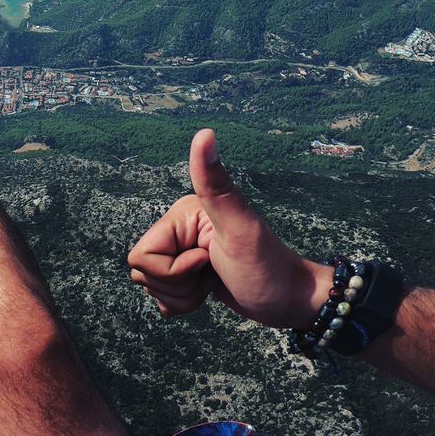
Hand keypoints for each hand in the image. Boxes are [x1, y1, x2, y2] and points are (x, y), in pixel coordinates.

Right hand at [127, 129, 332, 328]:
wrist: (292, 301)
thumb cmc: (269, 267)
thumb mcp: (241, 227)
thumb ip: (217, 184)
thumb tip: (205, 133)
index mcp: (182, 213)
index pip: (142, 256)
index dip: (173, 270)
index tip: (207, 260)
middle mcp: (178, 227)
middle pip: (143, 271)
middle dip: (176, 285)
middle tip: (210, 273)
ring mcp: (182, 250)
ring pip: (151, 284)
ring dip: (181, 295)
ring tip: (211, 281)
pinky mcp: (188, 272)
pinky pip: (163, 295)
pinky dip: (183, 302)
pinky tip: (206, 291)